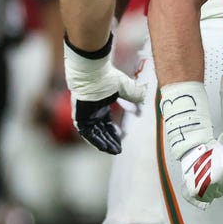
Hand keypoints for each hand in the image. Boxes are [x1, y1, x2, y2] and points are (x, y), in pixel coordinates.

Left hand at [64, 34, 146, 153]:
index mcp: (100, 105)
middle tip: (118, 149)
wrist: (92, 72)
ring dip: (104, 143)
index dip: (114, 131)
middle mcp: (92, 112)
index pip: (106, 123)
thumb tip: (143, 106)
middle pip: (101, 130)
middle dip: (111, 140)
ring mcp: (85, 115)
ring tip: (114, 151)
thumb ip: (135, 96)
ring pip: (95, 134)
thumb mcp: (126, 88)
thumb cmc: (107, 77)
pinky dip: (95, 141)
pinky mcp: (80, 117)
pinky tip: (104, 147)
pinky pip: (87, 133)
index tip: (122, 137)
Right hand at [180, 141, 222, 204]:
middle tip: (221, 171)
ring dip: (218, 187)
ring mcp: (206, 188)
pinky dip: (208, 192)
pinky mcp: (196, 192)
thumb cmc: (215, 151)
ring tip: (212, 175)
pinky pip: (208, 198)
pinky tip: (206, 181)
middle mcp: (217, 181)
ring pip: (219, 194)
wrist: (193, 150)